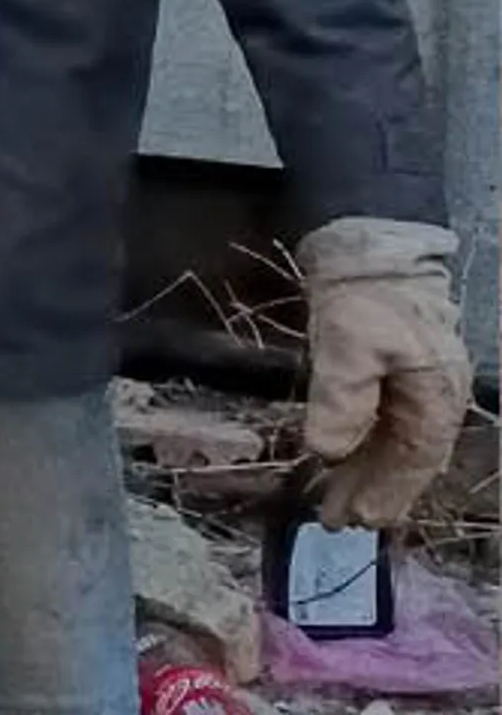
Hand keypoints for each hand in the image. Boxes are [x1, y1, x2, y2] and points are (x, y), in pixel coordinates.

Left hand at [299, 217, 468, 527]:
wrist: (369, 240)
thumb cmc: (366, 295)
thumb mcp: (350, 344)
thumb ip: (342, 399)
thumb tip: (327, 452)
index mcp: (436, 398)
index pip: (413, 461)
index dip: (385, 493)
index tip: (355, 519)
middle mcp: (433, 397)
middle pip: (404, 458)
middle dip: (372, 491)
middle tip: (336, 522)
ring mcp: (414, 383)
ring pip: (392, 442)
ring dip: (365, 472)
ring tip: (334, 501)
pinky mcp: (390, 368)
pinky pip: (381, 421)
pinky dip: (363, 443)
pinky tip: (343, 457)